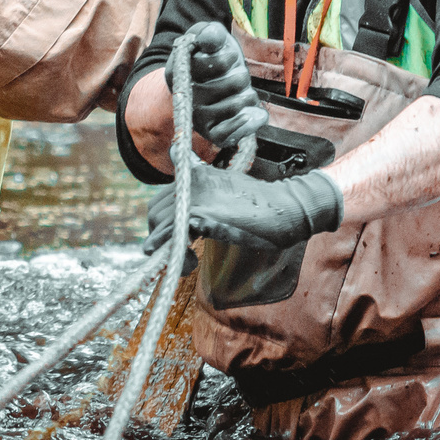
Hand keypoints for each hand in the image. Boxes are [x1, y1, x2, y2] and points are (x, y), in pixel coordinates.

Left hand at [146, 167, 342, 255]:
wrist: (285, 208)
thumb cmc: (262, 207)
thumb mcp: (229, 196)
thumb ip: (207, 200)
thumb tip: (193, 216)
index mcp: (195, 175)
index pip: (163, 201)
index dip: (166, 225)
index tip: (182, 241)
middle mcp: (189, 180)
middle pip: (155, 212)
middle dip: (162, 238)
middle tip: (186, 256)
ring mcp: (192, 195)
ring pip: (159, 224)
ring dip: (167, 250)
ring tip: (190, 264)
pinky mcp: (198, 213)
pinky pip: (170, 235)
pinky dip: (173, 254)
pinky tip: (191, 264)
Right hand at [177, 21, 264, 154]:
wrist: (206, 82)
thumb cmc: (209, 56)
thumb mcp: (208, 36)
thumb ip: (209, 33)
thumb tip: (209, 38)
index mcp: (179, 73)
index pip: (219, 63)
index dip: (230, 57)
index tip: (229, 57)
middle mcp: (186, 99)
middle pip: (235, 83)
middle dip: (241, 75)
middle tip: (234, 76)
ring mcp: (199, 119)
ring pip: (239, 104)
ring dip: (248, 94)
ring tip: (238, 92)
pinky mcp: (212, 134)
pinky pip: (233, 133)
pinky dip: (249, 122)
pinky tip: (252, 113)